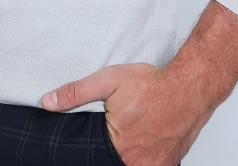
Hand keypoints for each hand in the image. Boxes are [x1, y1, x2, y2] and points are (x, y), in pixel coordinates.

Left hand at [41, 62, 212, 165]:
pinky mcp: (169, 164)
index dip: (91, 150)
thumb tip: (47, 102)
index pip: (92, 159)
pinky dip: (144, 159)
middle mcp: (136, 163)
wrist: (190, 86)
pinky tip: (142, 145)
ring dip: (127, 156)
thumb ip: (76, 93)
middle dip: (109, 152)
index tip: (95, 142)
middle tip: (116, 135)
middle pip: (112, 162)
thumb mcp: (108, 81)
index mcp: (117, 148)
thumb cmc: (152, 84)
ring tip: (130, 138)